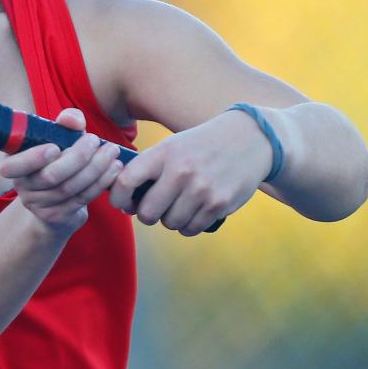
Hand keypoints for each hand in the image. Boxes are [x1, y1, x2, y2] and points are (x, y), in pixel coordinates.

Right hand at [0, 108, 124, 235]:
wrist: (59, 195)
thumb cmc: (57, 158)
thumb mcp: (59, 138)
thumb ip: (65, 124)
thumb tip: (71, 120)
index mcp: (13, 162)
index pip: (12, 166)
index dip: (33, 159)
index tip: (55, 147)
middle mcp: (21, 186)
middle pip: (50, 176)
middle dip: (78, 157)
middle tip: (96, 140)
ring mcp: (37, 205)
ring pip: (69, 188)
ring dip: (95, 168)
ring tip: (112, 152)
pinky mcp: (56, 216)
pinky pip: (81, 198)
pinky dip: (100, 182)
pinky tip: (113, 169)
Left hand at [109, 109, 271, 235]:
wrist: (248, 139)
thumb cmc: (200, 146)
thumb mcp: (172, 146)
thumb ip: (149, 169)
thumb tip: (125, 200)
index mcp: (163, 154)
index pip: (126, 181)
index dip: (118, 197)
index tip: (122, 203)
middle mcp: (181, 172)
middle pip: (147, 213)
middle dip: (147, 215)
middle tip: (153, 209)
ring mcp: (201, 190)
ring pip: (170, 223)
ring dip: (170, 219)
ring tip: (178, 206)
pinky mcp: (219, 204)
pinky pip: (191, 228)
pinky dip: (188, 225)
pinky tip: (194, 211)